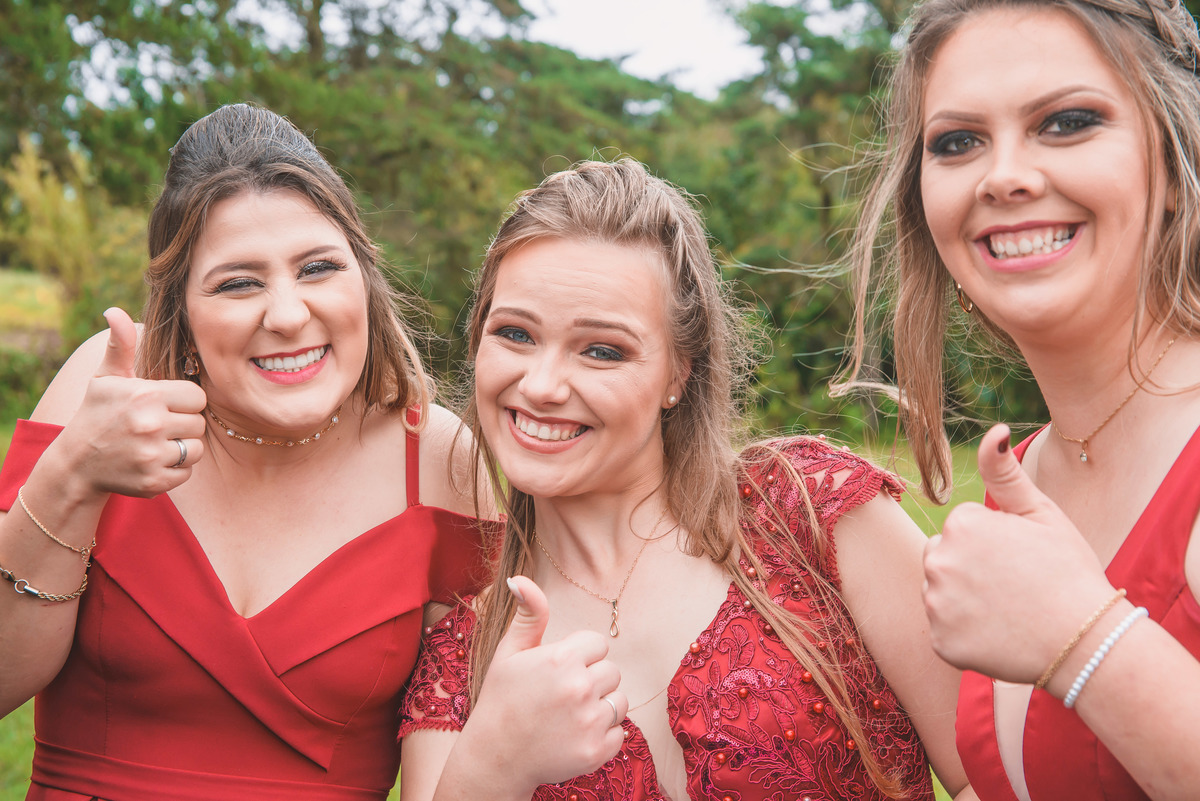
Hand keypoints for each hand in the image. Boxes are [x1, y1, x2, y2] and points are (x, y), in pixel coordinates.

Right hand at [62, 308, 207, 497]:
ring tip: (155, 443)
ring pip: (195, 449)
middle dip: (182, 424)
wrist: (76, 464)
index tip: (164, 405)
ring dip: (181, 448)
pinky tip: (151, 462)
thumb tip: (114, 310)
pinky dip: (174, 470)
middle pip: (198, 423)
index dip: (183, 401)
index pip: (196, 396)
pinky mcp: (154, 481)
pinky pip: (187, 473)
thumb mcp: (107, 379)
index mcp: (145, 395)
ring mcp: (151, 455)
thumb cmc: (97, 414)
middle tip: (157, 426)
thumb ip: (121, 346)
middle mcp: (150, 425)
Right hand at [466, 576, 625, 791]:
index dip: (580, 657)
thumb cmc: (502, 699)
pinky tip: (575, 735)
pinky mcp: (596, 751)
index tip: (559, 671)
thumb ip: (528, 615)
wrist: (494, 757)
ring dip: (601, 707)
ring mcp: (589, 722)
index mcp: (561, 659)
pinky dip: (603, 735)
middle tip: (562, 696)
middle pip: (611, 672)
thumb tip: (519, 578)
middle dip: (592, 680)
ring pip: (620, 701)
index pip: (599, 645)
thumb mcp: (509, 653)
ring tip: (570, 715)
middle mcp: (579, 688)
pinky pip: (620, 732)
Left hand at [922, 424, 1113, 681]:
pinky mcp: (939, 642)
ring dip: (964, 598)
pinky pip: (945, 629)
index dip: (994, 542)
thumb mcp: (1041, 513)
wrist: (1086, 641)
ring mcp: (936, 604)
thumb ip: (1005, 473)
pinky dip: (965, 633)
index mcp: (961, 524)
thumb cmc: (1068, 572)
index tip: (1021, 559)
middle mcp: (938, 560)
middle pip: (944, 556)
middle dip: (970, 566)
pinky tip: (998, 634)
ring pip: (941, 592)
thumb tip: (993, 431)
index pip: (963, 527)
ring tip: (1007, 610)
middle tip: (1013, 585)